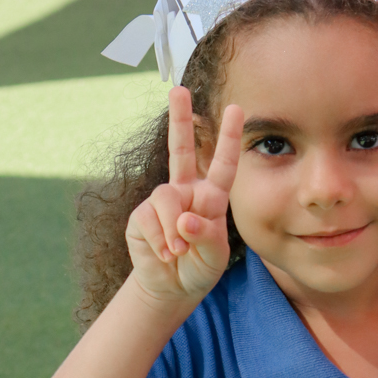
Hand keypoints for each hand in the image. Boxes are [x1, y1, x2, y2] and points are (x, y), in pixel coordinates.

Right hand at [126, 86, 242, 306]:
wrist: (171, 287)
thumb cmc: (199, 267)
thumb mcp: (213, 256)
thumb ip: (205, 237)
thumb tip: (184, 219)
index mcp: (210, 197)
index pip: (223, 165)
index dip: (228, 138)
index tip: (236, 109)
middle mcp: (186, 192)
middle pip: (182, 150)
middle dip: (180, 120)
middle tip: (179, 89)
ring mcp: (161, 202)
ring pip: (166, 197)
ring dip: (173, 229)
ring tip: (178, 251)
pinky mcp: (141, 217)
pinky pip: (150, 220)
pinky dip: (160, 241)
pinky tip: (165, 255)